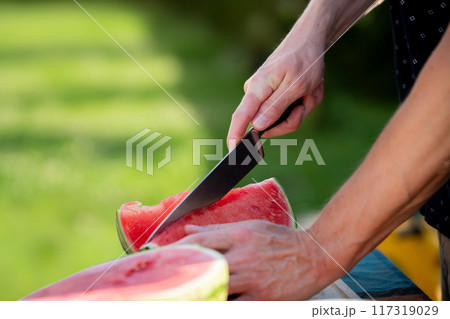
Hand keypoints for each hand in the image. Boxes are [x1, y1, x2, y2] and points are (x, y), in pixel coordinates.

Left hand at [175, 220, 338, 299]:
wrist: (315, 256)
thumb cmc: (283, 239)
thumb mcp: (252, 226)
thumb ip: (219, 229)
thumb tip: (190, 228)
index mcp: (240, 234)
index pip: (199, 240)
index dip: (176, 248)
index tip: (160, 254)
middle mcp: (243, 255)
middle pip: (201, 265)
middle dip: (179, 272)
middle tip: (162, 278)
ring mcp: (252, 279)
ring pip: (214, 288)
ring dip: (197, 291)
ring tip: (181, 294)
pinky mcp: (261, 299)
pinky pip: (233, 306)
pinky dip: (219, 304)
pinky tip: (210, 301)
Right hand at [227, 25, 324, 148]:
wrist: (310, 41)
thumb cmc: (304, 60)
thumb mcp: (295, 87)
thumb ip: (275, 107)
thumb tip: (257, 126)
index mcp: (258, 89)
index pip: (241, 116)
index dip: (235, 135)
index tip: (232, 151)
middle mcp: (257, 93)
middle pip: (270, 124)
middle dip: (294, 117)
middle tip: (307, 100)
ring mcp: (265, 95)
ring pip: (284, 119)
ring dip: (302, 107)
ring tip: (310, 90)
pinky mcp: (273, 96)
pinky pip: (288, 111)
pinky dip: (303, 102)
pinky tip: (308, 89)